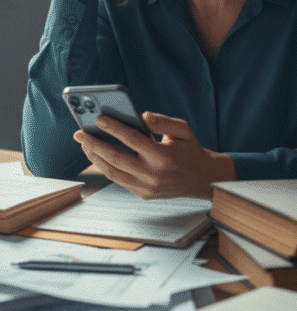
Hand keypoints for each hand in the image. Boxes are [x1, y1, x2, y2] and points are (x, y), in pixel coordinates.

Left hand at [73, 111, 235, 198]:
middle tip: (80, 134)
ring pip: (113, 172)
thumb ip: (163, 121)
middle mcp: (153, 174)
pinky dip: (105, 168)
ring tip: (85, 145)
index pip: (132, 139)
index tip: (99, 119)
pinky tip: (98, 156)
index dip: (113, 128)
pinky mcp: (143, 194)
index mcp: (163, 156)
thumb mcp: (183, 130)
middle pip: (116, 158)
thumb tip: (142, 116)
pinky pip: (119, 180)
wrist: (202, 178)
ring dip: (95, 158)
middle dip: (95, 144)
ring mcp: (146, 187)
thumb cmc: (190, 150)